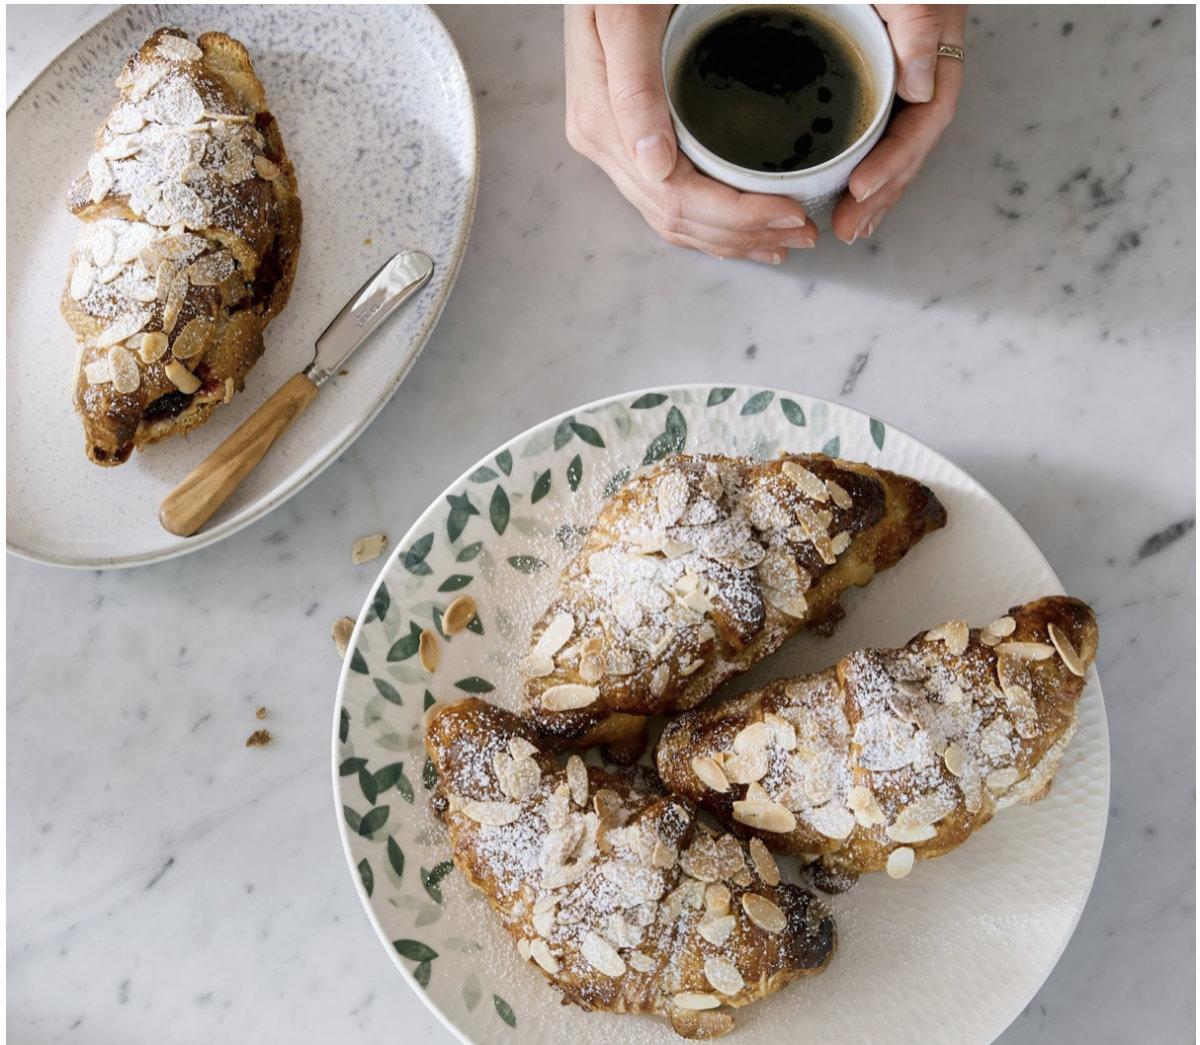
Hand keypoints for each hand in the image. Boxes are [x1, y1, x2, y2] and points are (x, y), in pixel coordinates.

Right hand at [564, 5, 816, 263]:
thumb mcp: (624, 14)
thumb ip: (634, 86)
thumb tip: (655, 165)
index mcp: (604, 123)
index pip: (675, 197)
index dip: (737, 217)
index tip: (791, 213)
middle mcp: (606, 144)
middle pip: (676, 219)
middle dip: (744, 235)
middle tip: (805, 233)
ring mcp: (615, 146)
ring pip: (673, 220)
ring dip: (732, 240)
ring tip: (786, 240)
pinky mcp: (628, 140)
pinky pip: (669, 200)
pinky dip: (712, 225)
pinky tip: (747, 232)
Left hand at [832, 5, 966, 243]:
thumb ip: (916, 17)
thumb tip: (923, 87)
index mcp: (932, 41)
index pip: (927, 115)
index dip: (897, 159)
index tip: (860, 187)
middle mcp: (918, 61)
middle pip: (911, 141)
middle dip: (883, 191)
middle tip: (847, 229)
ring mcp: (895, 70)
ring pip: (893, 140)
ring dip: (874, 190)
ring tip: (847, 227)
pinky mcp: (867, 73)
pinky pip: (871, 126)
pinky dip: (859, 162)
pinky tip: (842, 190)